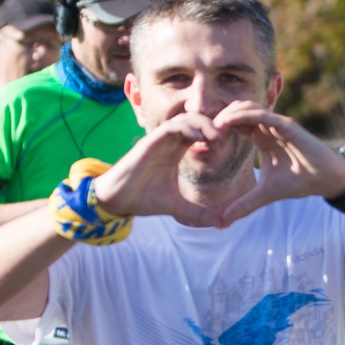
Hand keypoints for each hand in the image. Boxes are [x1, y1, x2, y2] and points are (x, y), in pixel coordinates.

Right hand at [91, 114, 222, 226]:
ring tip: (215, 136)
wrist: (118, 200)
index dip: (214, 134)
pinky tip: (198, 137)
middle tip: (224, 139)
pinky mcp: (149, 142)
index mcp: (175, 151)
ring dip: (202, 124)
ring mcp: (158, 140)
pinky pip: (169, 127)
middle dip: (212, 125)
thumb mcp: (177, 207)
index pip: (199, 133)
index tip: (226, 146)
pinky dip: (185, 128)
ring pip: (183, 119)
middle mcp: (168, 142)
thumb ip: (198, 213)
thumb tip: (221, 224)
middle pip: (194, 121)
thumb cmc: (143, 198)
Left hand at [207, 102, 344, 225]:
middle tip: (203, 132)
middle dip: (219, 118)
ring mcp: (277, 124)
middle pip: (237, 111)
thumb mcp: (265, 195)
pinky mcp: (287, 125)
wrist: (326, 180)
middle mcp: (267, 127)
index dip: (218, 129)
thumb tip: (223, 221)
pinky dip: (244, 115)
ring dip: (228, 114)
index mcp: (261, 138)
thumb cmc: (300, 181)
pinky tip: (228, 123)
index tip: (202, 141)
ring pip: (248, 108)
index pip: (235, 124)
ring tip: (213, 127)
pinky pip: (262, 114)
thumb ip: (244, 205)